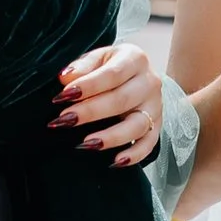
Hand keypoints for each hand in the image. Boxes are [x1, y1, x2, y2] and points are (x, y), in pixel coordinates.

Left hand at [56, 41, 163, 167]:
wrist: (136, 75)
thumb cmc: (111, 67)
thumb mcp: (98, 58)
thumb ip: (83, 66)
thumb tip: (65, 78)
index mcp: (135, 59)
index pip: (113, 73)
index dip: (88, 85)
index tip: (64, 95)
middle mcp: (150, 82)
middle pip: (122, 99)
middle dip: (91, 111)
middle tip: (65, 120)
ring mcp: (156, 106)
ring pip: (137, 125)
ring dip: (111, 137)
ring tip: (85, 144)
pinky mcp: (157, 126)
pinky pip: (149, 144)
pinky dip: (134, 155)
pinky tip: (115, 162)